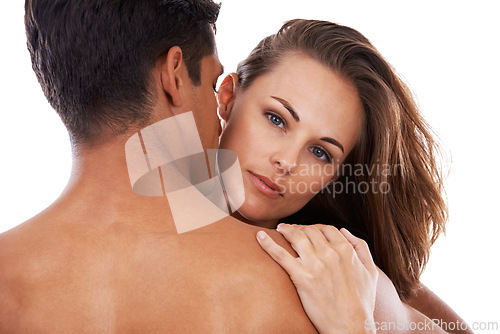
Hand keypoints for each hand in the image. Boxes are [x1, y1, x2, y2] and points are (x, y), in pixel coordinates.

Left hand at [256, 224, 377, 333]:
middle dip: (299, 228)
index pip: (326, 228)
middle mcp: (330, 253)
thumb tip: (344, 231)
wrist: (350, 326)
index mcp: (346, 250)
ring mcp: (315, 265)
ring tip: (279, 229)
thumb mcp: (370, 272)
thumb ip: (361, 247)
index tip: (307, 230)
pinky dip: (268, 244)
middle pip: (309, 230)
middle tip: (291, 230)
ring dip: (285, 230)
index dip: (315, 227)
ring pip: (295, 237)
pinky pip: (281, 255)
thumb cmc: (362, 302)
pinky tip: (260, 237)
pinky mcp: (302, 277)